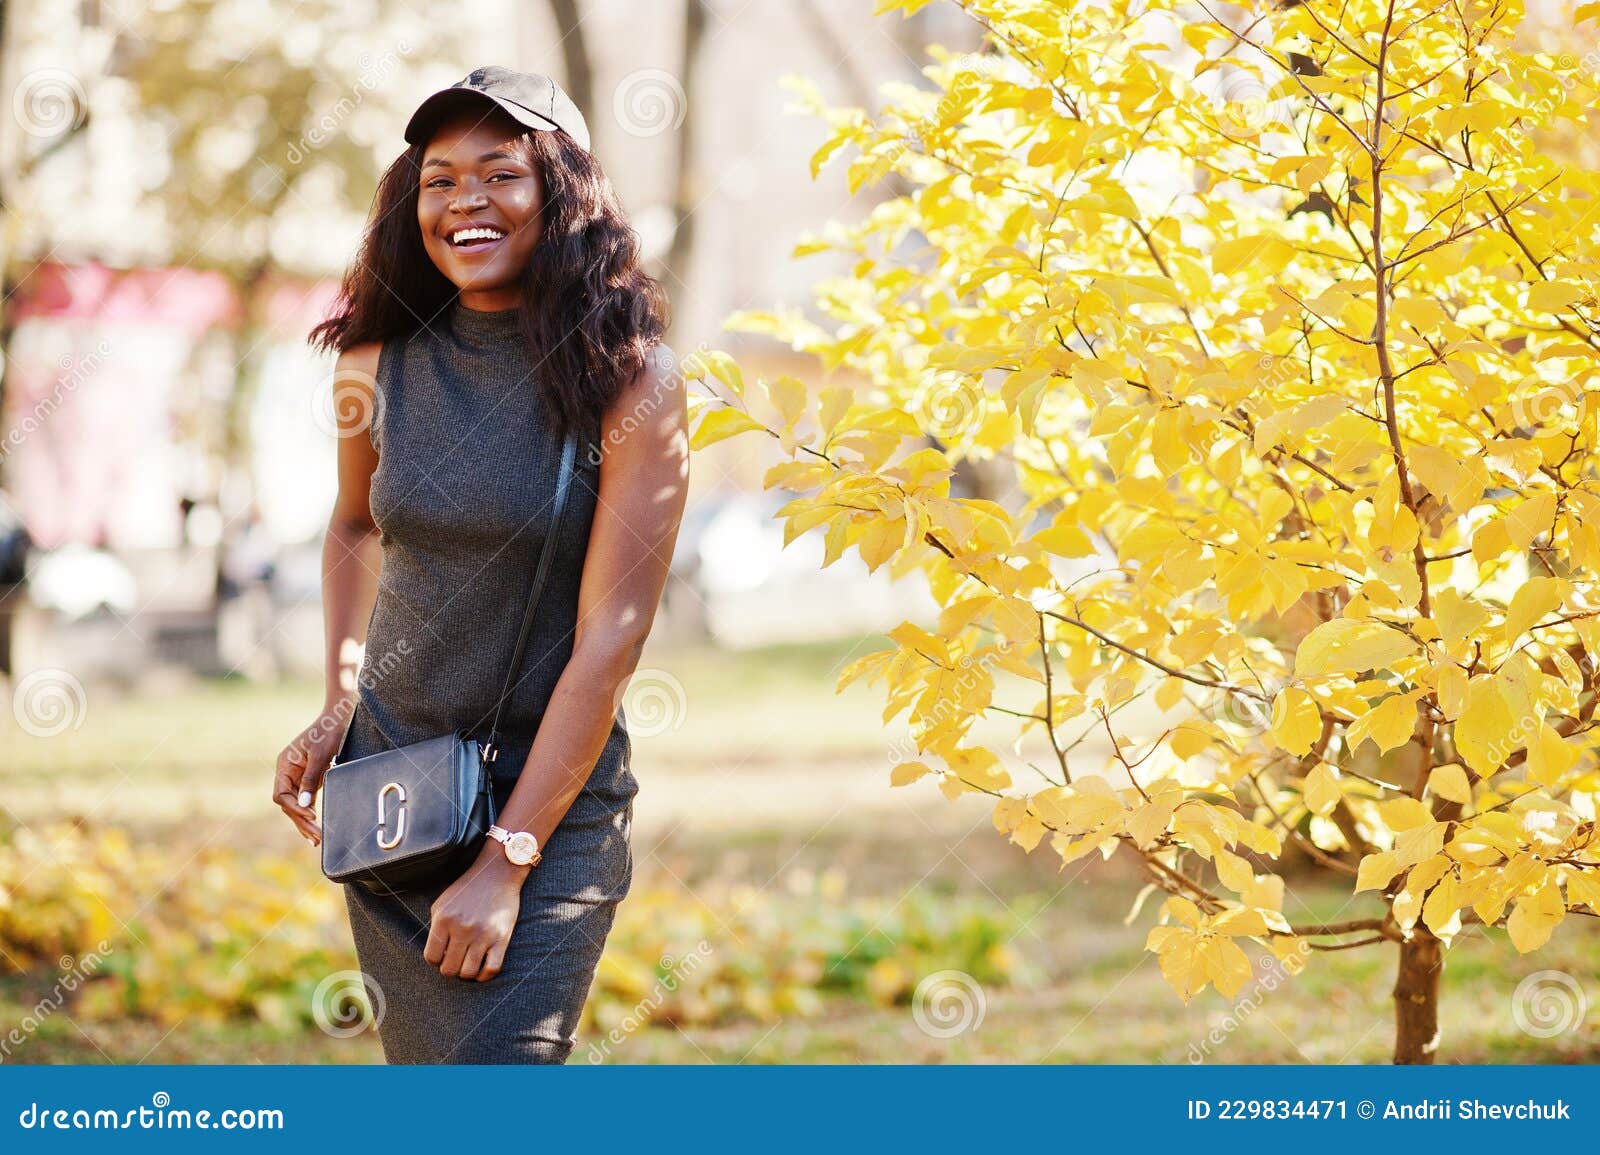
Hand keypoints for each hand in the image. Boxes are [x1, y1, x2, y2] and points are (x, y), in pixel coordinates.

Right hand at [272, 703, 349, 845]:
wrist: (342, 715)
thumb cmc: (331, 730)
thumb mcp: (321, 754)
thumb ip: (312, 778)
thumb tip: (305, 804)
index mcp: (285, 764)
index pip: (281, 794)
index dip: (294, 808)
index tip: (311, 816)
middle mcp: (288, 772)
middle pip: (288, 803)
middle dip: (301, 821)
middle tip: (317, 838)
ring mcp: (298, 776)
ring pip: (297, 805)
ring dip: (305, 822)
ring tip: (316, 840)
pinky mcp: (310, 779)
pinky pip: (307, 800)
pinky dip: (311, 813)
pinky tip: (316, 827)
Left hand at [424, 846, 529, 980]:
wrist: (498, 873)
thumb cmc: (468, 889)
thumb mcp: (443, 903)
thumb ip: (435, 928)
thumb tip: (435, 955)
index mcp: (444, 919)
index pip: (432, 957)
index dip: (436, 960)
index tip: (444, 955)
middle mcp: (462, 928)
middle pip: (448, 969)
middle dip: (450, 968)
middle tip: (456, 960)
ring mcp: (483, 934)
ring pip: (468, 973)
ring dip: (466, 973)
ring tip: (468, 964)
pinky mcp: (501, 938)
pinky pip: (491, 969)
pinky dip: (484, 976)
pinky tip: (482, 969)